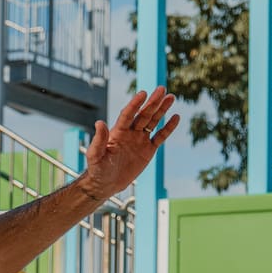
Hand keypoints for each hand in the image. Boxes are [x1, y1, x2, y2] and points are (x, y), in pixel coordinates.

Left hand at [78, 86, 179, 201]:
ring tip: (170, 97)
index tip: (143, 93)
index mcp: (118, 132)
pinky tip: (176, 117)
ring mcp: (140, 140)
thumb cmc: (97, 169)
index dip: (135, 104)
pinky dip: (168, 128)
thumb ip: (99, 140)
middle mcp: (130, 132)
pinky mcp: (148, 150)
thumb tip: (99, 122)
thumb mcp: (95, 155)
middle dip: (152, 102)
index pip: (128, 114)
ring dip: (161, 110)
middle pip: (143, 114)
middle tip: (161, 88)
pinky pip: (160, 136)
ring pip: (153, 121)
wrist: (106, 183)